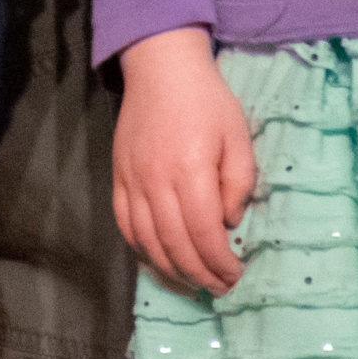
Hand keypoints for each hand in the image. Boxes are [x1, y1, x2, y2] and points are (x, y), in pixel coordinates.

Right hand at [112, 27, 253, 295]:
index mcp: (190, 171)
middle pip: (174, 244)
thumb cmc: (208, 103)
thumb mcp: (239, 139)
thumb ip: (238, 185)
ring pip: (145, 239)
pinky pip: (124, 222)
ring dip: (170, 268)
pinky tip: (157, 258)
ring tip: (192, 282)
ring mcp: (131, 179)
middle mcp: (155, 181)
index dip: (220, 263)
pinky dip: (140, 247)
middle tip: (219, 288)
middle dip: (199, 274)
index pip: (204, 234)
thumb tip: (227, 223)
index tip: (236, 275)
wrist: (161, 69)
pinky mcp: (118, 176)